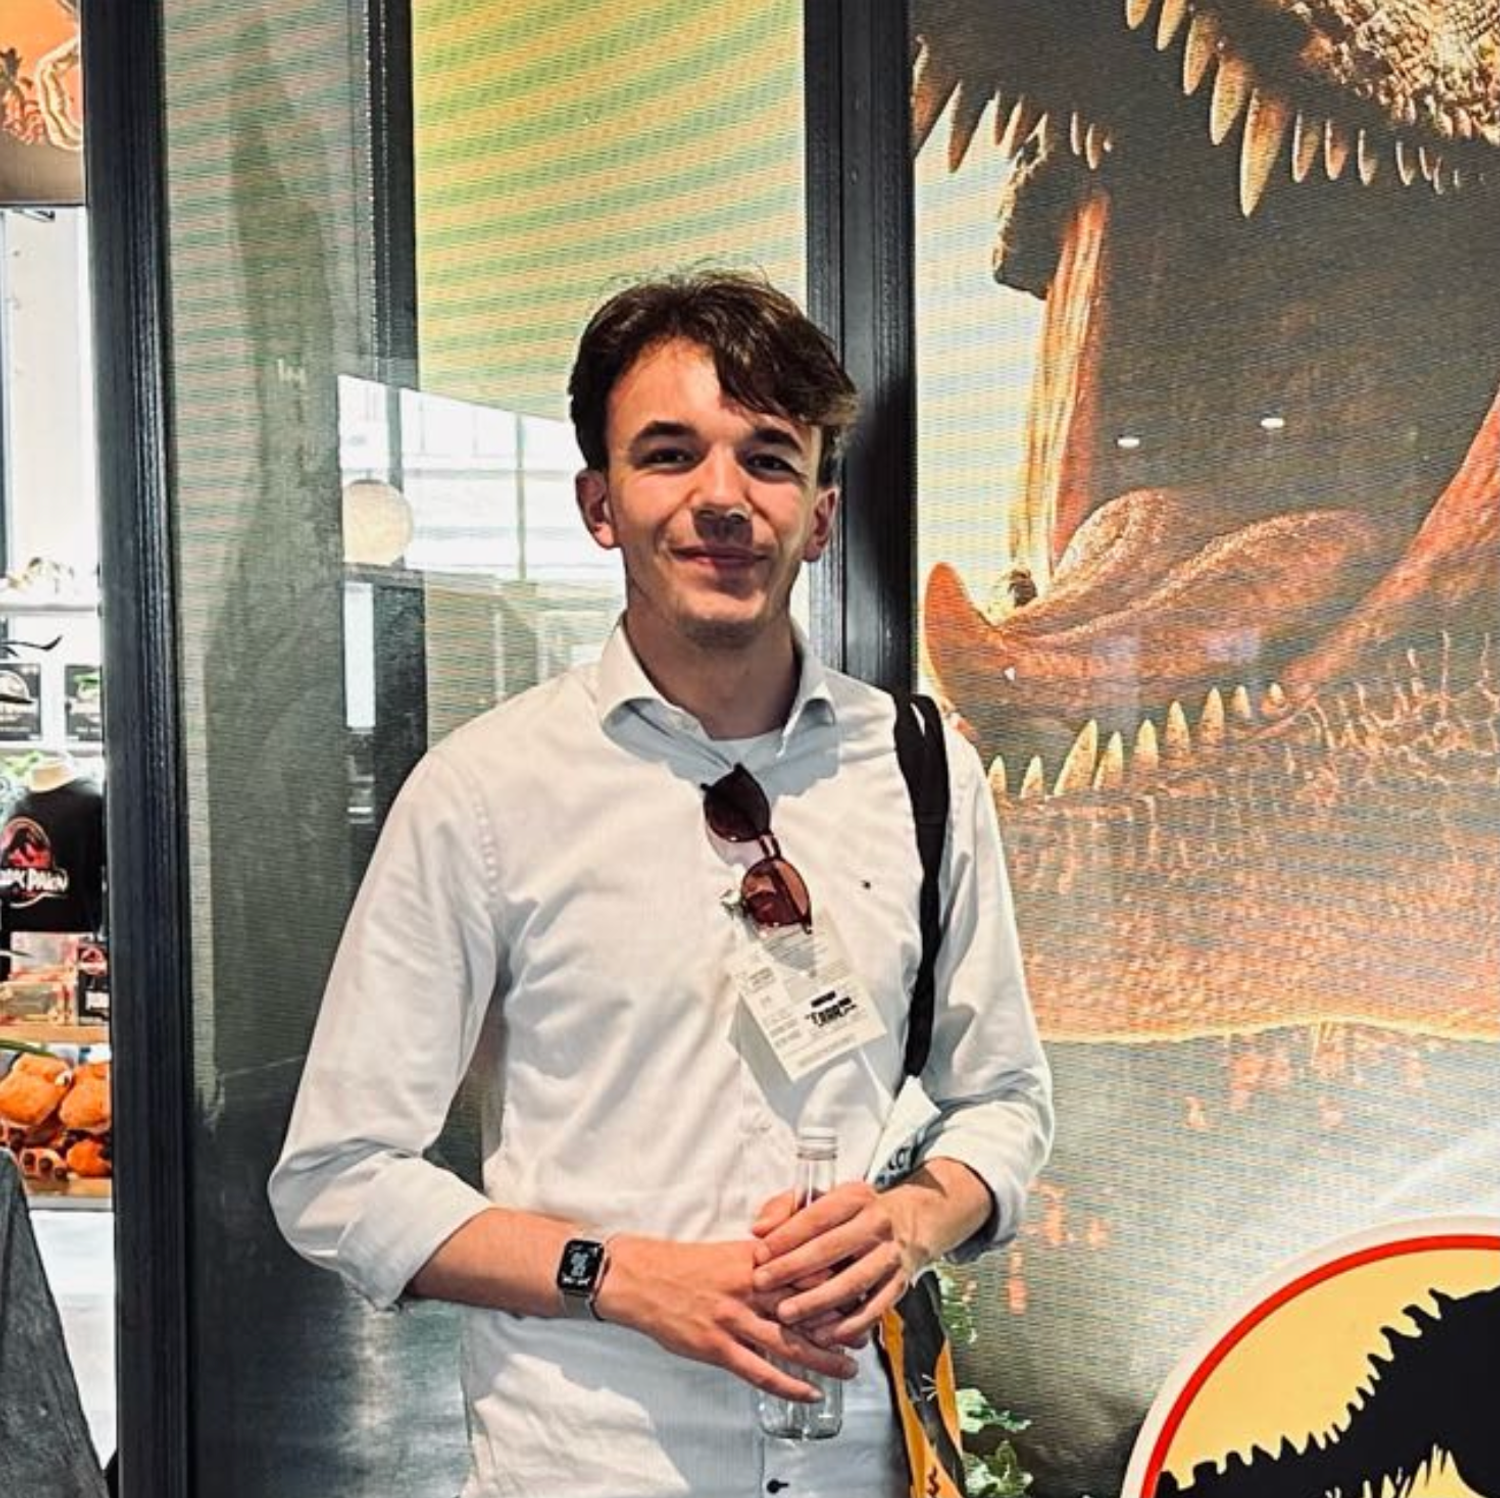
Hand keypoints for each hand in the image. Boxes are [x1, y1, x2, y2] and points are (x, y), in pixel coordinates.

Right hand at [593, 1234, 857, 1401]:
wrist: (642, 1277)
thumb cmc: (686, 1265)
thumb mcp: (731, 1251)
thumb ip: (765, 1261)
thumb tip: (799, 1271)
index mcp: (755, 1259)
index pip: (807, 1271)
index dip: (837, 1285)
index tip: (861, 1294)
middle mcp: (749, 1287)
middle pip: (805, 1308)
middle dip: (840, 1324)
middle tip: (865, 1336)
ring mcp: (733, 1319)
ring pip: (789, 1342)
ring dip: (824, 1359)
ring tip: (849, 1369)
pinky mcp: (717, 1346)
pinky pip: (760, 1371)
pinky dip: (789, 1384)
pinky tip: (809, 1392)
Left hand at [750, 1180, 923, 1347]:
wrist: (911, 1222)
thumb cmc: (853, 1213)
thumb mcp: (824, 1197)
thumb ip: (786, 1208)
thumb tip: (759, 1229)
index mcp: (855, 1197)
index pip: (817, 1216)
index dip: (785, 1236)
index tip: (759, 1254)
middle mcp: (877, 1224)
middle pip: (832, 1248)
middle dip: (793, 1268)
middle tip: (762, 1284)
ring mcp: (890, 1256)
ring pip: (853, 1282)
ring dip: (817, 1302)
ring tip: (786, 1314)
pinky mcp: (899, 1285)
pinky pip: (873, 1310)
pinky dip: (847, 1326)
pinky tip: (821, 1336)